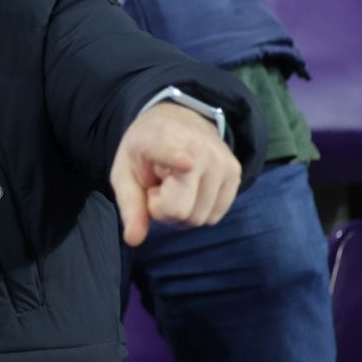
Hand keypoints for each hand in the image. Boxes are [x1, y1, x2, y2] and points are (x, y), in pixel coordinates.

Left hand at [110, 102, 241, 246]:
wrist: (178, 121)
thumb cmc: (145, 151)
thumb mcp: (124, 173)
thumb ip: (130, 206)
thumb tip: (133, 240)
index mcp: (163, 139)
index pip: (177, 158)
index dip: (177, 161)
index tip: (186, 163)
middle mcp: (200, 149)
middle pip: (182, 212)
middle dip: (164, 210)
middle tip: (158, 187)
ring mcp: (222, 161)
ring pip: (201, 218)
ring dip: (183, 212)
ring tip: (174, 186)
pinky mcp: (236, 172)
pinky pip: (215, 215)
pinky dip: (199, 210)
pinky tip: (191, 189)